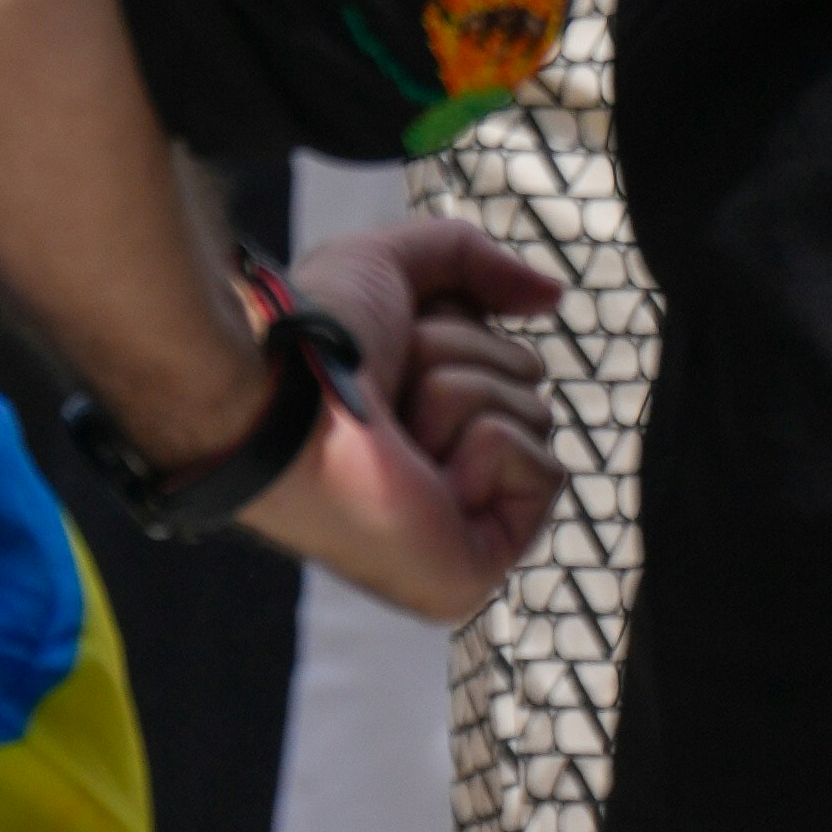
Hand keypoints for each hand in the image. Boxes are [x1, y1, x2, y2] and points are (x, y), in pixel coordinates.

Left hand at [304, 213, 565, 541]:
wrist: (278, 399)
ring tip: (395, 427)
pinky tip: (422, 469)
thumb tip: (553, 295)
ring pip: (534, 421)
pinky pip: (543, 475)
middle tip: (392, 388)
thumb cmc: (312, 336)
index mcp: (416, 420)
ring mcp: (454, 531)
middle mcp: (435, 477)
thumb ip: (471, 260)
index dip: (460, 329)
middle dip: (463, 362)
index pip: (499, 356)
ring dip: (461, 398)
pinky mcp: (472, 571)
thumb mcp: (392, 266)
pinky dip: (488, 448)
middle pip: (525, 385)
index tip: (396, 343)